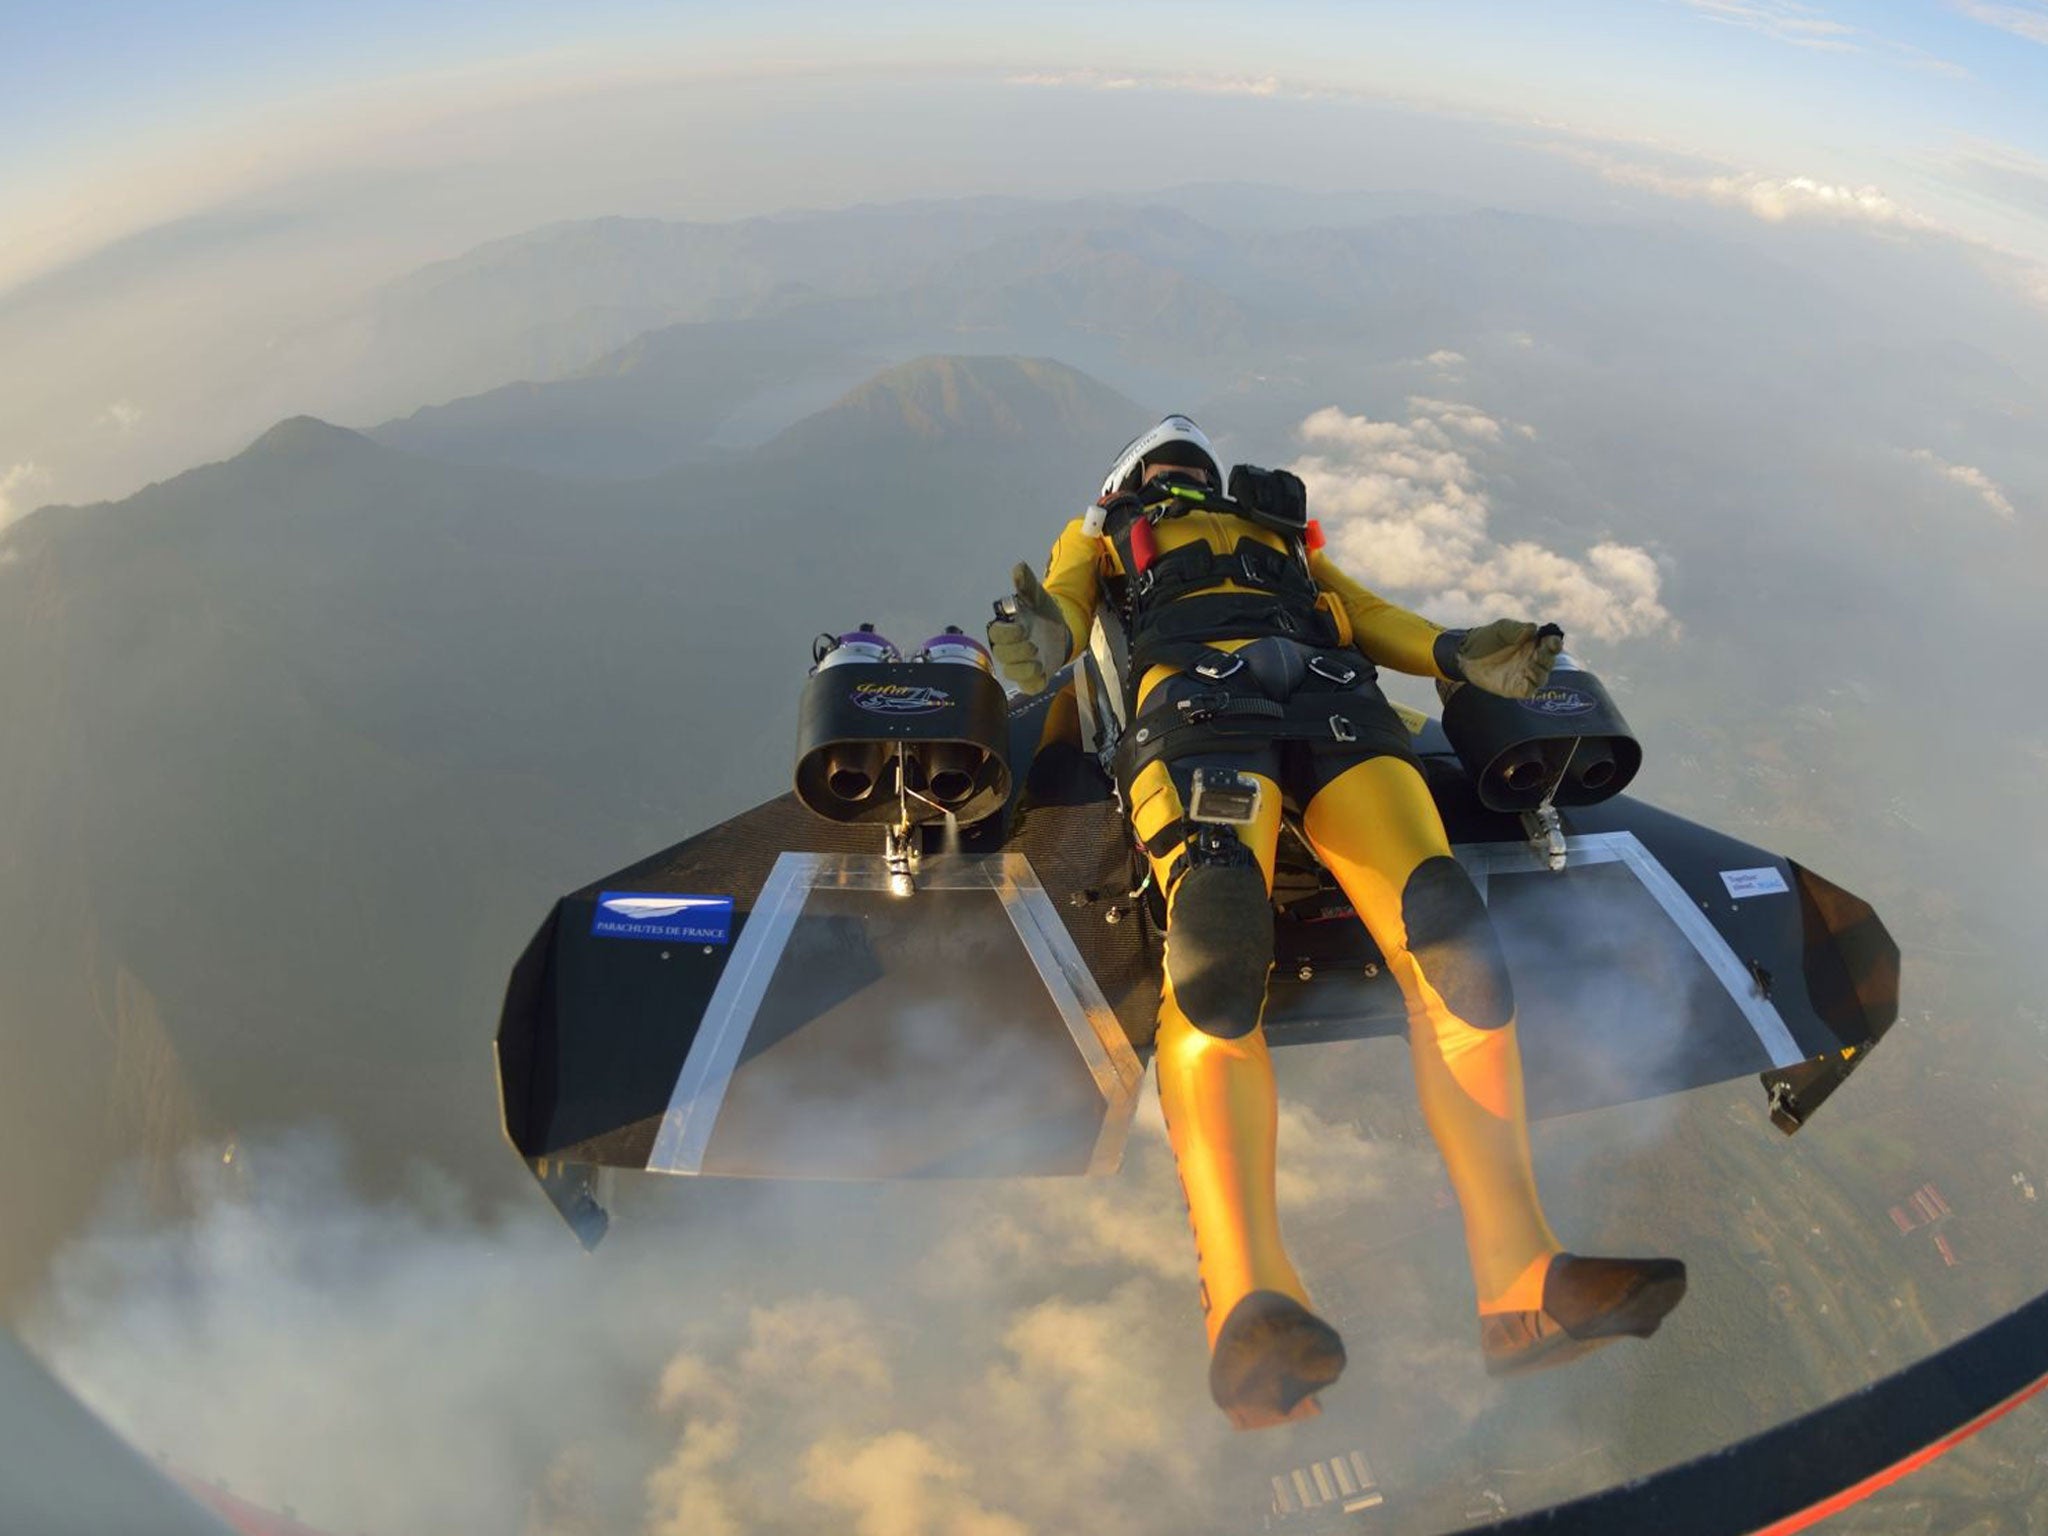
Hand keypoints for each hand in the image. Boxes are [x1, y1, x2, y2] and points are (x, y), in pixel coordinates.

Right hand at [987, 563, 1071, 693]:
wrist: (1061, 631)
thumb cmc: (1042, 613)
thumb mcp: (1037, 596)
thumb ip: (1027, 584)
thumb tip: (1019, 568)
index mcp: (1006, 629)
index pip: (996, 634)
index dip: (1007, 633)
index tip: (1023, 627)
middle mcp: (1009, 649)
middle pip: (1002, 655)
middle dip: (1017, 651)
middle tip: (1033, 643)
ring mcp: (1020, 665)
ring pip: (1012, 672)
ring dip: (1024, 667)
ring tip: (1038, 659)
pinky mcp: (1033, 679)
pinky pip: (1029, 686)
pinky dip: (1034, 682)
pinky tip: (1042, 671)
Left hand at [1456, 620, 1562, 698]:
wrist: (1466, 654)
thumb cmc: (1487, 638)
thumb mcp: (1502, 628)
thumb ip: (1517, 628)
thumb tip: (1534, 628)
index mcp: (1533, 644)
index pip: (1552, 645)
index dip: (1555, 643)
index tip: (1552, 640)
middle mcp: (1532, 660)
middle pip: (1549, 662)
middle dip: (1548, 657)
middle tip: (1539, 652)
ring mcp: (1524, 675)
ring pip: (1542, 677)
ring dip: (1541, 671)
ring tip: (1531, 663)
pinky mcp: (1514, 688)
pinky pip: (1529, 690)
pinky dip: (1531, 684)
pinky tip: (1526, 674)